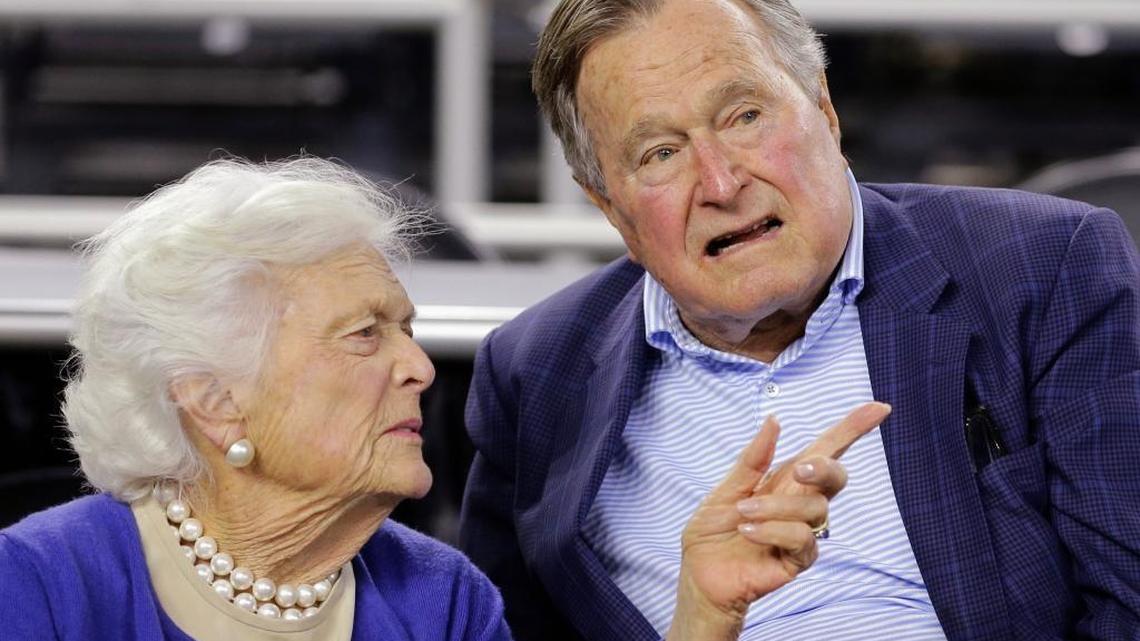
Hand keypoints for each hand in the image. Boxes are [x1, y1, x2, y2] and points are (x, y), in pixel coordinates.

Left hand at [665, 402, 890, 640]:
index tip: (879, 407)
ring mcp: (802, 531)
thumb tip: (775, 420)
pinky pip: (801, 538)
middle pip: (836, 476)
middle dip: (824, 467)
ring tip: (743, 512)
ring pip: (814, 508)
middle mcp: (800, 502)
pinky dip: (772, 530)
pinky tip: (748, 530)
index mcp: (785, 479)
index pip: (826, 449)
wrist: (700, 573)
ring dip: (776, 507)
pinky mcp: (798, 559)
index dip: (853, 428)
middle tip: (800, 470)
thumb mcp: (726, 488)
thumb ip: (752, 459)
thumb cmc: (714, 530)